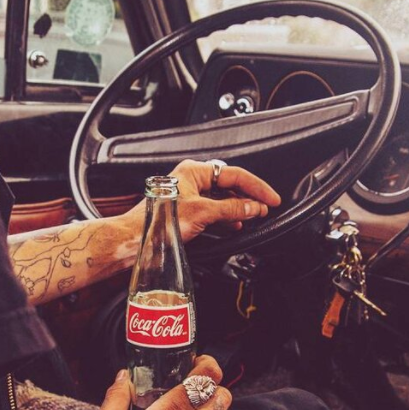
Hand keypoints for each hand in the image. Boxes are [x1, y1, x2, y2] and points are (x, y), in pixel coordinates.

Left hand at [166, 159, 281, 241]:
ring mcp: (189, 195)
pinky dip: (227, 217)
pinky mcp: (187, 211)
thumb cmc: (158, 222)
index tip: (271, 198)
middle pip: (229, 185)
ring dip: (239, 208)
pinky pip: (213, 210)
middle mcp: (191, 180)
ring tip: (254, 216)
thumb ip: (231, 209)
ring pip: (222, 199)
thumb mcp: (202, 213)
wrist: (137, 238)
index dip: (256, 187)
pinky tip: (235, 224)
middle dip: (248, 197)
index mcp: (194, 171)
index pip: (234, 174)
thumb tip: (253, 207)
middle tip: (265, 207)